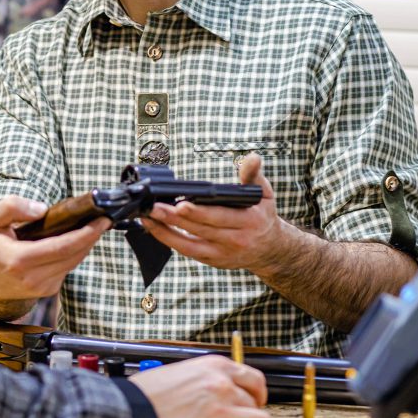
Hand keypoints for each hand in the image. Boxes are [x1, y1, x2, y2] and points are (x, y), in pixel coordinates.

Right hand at [0, 195, 107, 301]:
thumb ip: (12, 207)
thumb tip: (42, 209)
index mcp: (18, 260)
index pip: (61, 247)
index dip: (85, 234)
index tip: (101, 221)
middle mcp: (31, 278)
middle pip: (73, 256)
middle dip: (92, 237)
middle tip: (104, 219)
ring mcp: (40, 287)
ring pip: (73, 264)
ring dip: (86, 245)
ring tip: (95, 226)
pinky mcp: (46, 290)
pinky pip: (67, 269)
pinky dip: (75, 254)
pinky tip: (78, 240)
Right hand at [130, 355, 268, 417]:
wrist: (134, 411)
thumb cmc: (151, 392)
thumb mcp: (185, 371)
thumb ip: (209, 377)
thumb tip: (227, 388)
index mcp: (214, 366)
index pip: (255, 378)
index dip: (259, 393)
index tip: (256, 400)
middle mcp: (222, 385)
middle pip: (255, 402)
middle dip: (249, 412)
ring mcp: (221, 411)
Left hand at [140, 154, 281, 273]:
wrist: (270, 250)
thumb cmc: (262, 216)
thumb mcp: (265, 195)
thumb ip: (254, 176)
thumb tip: (252, 158)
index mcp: (248, 222)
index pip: (220, 216)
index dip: (199, 212)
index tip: (181, 204)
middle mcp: (235, 240)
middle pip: (200, 229)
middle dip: (175, 219)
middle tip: (154, 208)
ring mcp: (222, 253)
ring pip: (189, 243)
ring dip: (165, 231)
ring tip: (147, 216)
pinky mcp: (211, 259)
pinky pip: (186, 250)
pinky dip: (168, 239)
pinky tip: (154, 227)